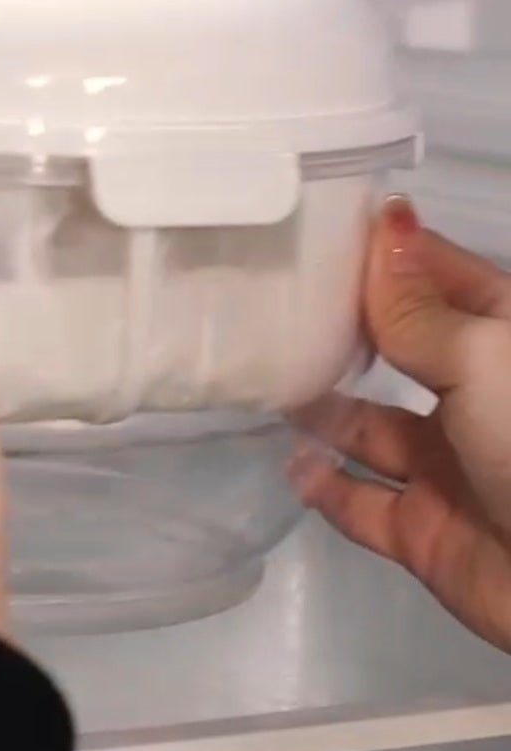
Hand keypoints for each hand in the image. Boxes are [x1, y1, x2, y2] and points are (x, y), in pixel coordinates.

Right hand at [295, 195, 510, 653]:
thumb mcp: (483, 360)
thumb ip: (417, 308)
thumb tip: (385, 219)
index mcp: (503, 342)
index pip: (438, 278)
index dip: (384, 254)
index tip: (313, 229)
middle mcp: (476, 396)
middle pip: (399, 349)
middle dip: (342, 328)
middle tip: (268, 302)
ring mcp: (449, 465)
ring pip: (369, 426)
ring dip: (320, 408)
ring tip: (264, 380)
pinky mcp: (425, 531)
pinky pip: (361, 504)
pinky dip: (325, 487)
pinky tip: (289, 463)